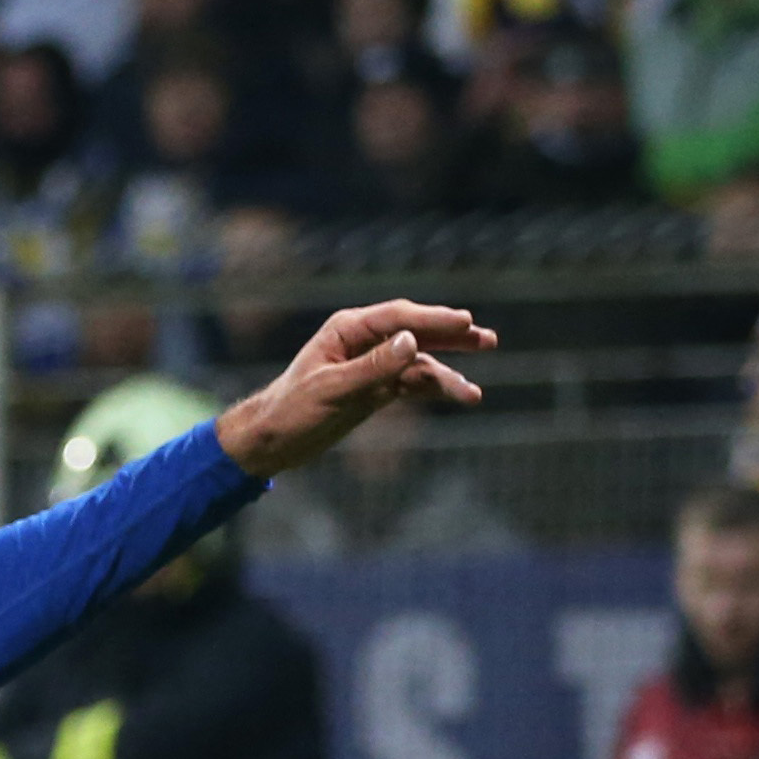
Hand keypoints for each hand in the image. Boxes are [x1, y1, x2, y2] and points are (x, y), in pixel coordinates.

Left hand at [213, 302, 496, 479]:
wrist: (271, 441)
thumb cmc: (291, 411)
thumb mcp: (331, 390)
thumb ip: (372, 366)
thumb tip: (411, 341)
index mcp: (347, 330)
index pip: (398, 317)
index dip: (433, 319)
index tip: (464, 321)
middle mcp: (364, 342)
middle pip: (416, 332)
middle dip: (451, 337)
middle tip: (486, 339)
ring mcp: (373, 365)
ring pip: (419, 362)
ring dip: (448, 373)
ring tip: (472, 394)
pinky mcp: (376, 389)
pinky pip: (412, 384)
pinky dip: (435, 389)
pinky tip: (461, 396)